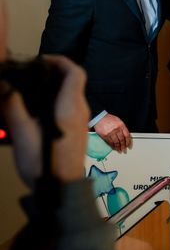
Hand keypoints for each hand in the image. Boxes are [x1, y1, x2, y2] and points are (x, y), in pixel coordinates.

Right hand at [1, 55, 89, 186]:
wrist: (62, 188)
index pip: (75, 72)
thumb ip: (13, 106)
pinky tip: (36, 109)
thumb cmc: (44, 162)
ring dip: (53, 87)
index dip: (60, 61)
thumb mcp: (22, 133)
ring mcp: (81, 120)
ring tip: (29, 90)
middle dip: (52, 72)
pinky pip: (69, 106)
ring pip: (71, 93)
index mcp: (70, 106)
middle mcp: (80, 110)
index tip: (40, 60)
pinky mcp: (77, 129)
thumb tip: (5, 85)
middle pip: (73, 81)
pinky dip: (56, 99)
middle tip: (29, 74)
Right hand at [94, 113, 131, 152]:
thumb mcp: (118, 121)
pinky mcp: (105, 135)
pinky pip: (110, 142)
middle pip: (122, 140)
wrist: (100, 117)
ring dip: (118, 147)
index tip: (128, 146)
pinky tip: (114, 148)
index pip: (127, 135)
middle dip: (123, 146)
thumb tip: (126, 136)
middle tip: (124, 150)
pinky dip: (112, 146)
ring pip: (116, 142)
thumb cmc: (109, 119)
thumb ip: (122, 128)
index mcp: (121, 125)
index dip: (128, 142)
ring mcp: (110, 133)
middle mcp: (116, 129)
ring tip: (119, 150)